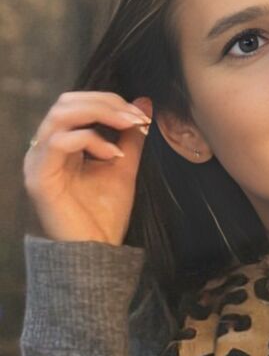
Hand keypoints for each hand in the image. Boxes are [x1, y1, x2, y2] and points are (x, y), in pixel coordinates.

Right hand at [24, 91, 152, 245]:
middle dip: (106, 102)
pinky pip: (59, 142)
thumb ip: (131, 136)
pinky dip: (91, 140)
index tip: (141, 115)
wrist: (96, 254)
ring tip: (129, 127)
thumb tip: (145, 103)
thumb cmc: (104, 215)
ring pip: (60, 115)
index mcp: (60, 145)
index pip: (76, 103)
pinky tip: (113, 156)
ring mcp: (38, 162)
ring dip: (100, 114)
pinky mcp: (39, 178)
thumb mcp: (124, 167)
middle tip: (136, 118)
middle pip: (66, 102)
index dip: (109, 101)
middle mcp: (43, 149)